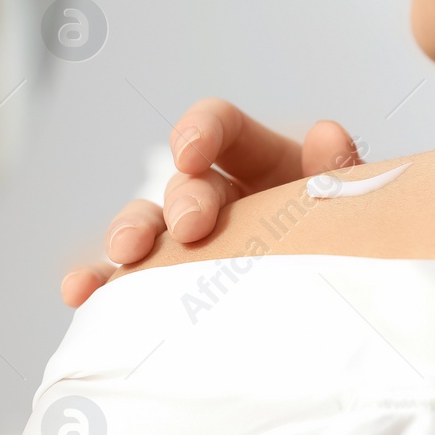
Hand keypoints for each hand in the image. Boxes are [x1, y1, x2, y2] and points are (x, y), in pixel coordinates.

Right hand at [61, 98, 359, 305]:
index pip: (220, 128)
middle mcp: (217, 198)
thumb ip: (340, 174)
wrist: (352, 306)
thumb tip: (329, 137)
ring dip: (129, 234)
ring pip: (145, 228)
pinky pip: (127, 284)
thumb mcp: (351, 208)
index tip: (191, 153)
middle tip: (190, 228)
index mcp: (259, 164)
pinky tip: (83, 293)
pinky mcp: (167, 288)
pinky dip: (100, 283)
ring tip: (127, 255)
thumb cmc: (352, 246)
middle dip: (179, 200)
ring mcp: (188, 245)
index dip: (200, 132)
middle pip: (181, 184)